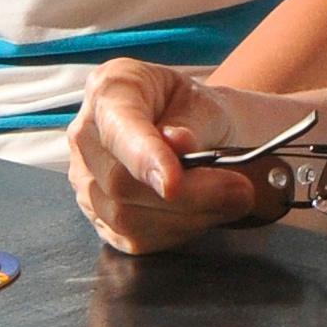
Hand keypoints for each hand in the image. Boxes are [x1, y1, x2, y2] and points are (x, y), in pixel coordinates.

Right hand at [68, 59, 290, 254]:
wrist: (197, 130)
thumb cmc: (196, 110)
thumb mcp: (207, 102)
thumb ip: (193, 123)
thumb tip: (180, 144)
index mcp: (110, 89)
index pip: (118, 129)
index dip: (144, 158)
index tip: (174, 183)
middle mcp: (86, 135)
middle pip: (120, 182)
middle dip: (188, 194)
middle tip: (240, 190)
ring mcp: (86, 180)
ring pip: (126, 216)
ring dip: (189, 217)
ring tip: (231, 200)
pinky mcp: (100, 217)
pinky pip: (134, 238)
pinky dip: (178, 232)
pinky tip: (204, 214)